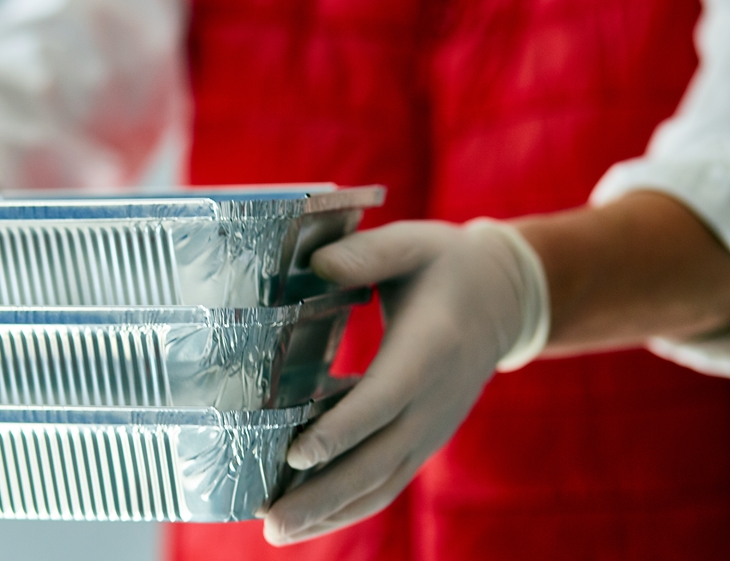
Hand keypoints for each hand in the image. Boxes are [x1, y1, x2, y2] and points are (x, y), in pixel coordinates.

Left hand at [262, 220, 545, 544]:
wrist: (504, 300)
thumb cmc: (446, 265)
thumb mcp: (412, 243)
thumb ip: (367, 254)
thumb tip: (316, 265)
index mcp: (429, 349)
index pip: (384, 399)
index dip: (342, 428)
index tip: (298, 454)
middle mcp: (434, 401)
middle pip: (377, 460)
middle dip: (322, 494)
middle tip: (270, 523)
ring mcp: (431, 428)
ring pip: (381, 483)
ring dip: (329, 512)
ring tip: (276, 532)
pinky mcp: (422, 440)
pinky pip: (386, 482)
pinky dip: (348, 505)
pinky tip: (306, 517)